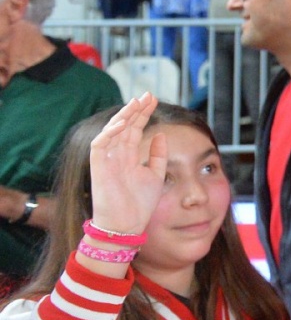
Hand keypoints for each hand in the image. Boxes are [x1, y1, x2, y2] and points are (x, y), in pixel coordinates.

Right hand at [88, 93, 167, 236]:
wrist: (127, 225)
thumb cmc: (140, 204)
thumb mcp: (156, 175)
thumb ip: (158, 155)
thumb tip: (162, 134)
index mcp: (129, 157)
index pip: (136, 129)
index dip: (144, 114)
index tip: (154, 100)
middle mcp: (117, 155)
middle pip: (125, 126)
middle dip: (136, 110)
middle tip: (148, 95)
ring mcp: (107, 160)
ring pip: (112, 131)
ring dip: (123, 116)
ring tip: (136, 103)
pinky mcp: (98, 167)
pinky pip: (99, 145)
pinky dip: (109, 132)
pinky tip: (122, 123)